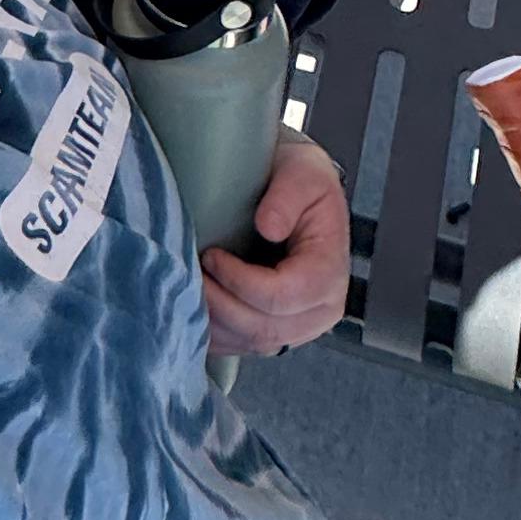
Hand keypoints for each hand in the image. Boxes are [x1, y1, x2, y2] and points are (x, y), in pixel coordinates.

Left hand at [201, 136, 349, 355]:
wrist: (301, 192)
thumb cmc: (303, 181)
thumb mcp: (304, 173)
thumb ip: (288, 195)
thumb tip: (269, 226)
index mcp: (330, 273)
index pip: (282, 296)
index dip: (240, 281)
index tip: (212, 256)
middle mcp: (320, 309)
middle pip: (263, 327)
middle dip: (220, 303)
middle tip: (191, 272)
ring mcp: (300, 327)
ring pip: (250, 342)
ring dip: (214, 320)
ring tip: (190, 286)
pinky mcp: (277, 333)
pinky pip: (242, 346)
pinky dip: (215, 332)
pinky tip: (196, 307)